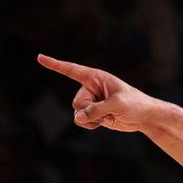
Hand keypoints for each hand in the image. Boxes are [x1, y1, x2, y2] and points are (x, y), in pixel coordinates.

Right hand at [37, 55, 155, 132]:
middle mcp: (90, 87)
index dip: (54, 65)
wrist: (144, 117)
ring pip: (78, 113)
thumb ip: (96, 111)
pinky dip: (91, 125)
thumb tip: (77, 118)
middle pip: (76, 102)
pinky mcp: (93, 113)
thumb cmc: (134, 104)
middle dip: (91, 111)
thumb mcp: (116, 105)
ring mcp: (90, 101)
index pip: (71, 70)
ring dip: (93, 119)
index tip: (39, 57)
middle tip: (110, 110)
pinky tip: (106, 122)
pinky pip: (81, 121)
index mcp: (95, 77)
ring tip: (110, 116)